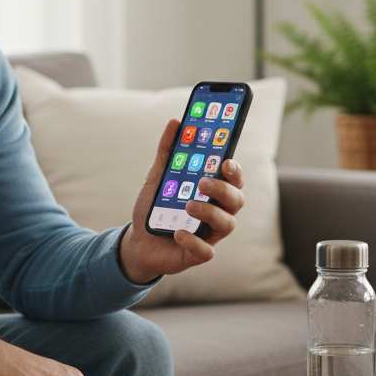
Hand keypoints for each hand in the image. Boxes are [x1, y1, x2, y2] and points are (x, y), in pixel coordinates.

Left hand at [119, 118, 246, 282]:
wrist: (138, 242)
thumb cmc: (156, 207)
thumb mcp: (158, 177)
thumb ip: (168, 151)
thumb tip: (175, 122)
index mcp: (213, 191)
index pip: (234, 178)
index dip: (235, 170)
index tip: (225, 161)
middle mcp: (218, 212)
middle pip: (237, 200)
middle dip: (223, 189)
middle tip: (203, 182)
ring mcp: (210, 234)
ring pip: (227, 224)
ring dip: (210, 212)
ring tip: (188, 204)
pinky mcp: (198, 254)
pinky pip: (206, 251)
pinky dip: (194, 241)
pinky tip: (179, 232)